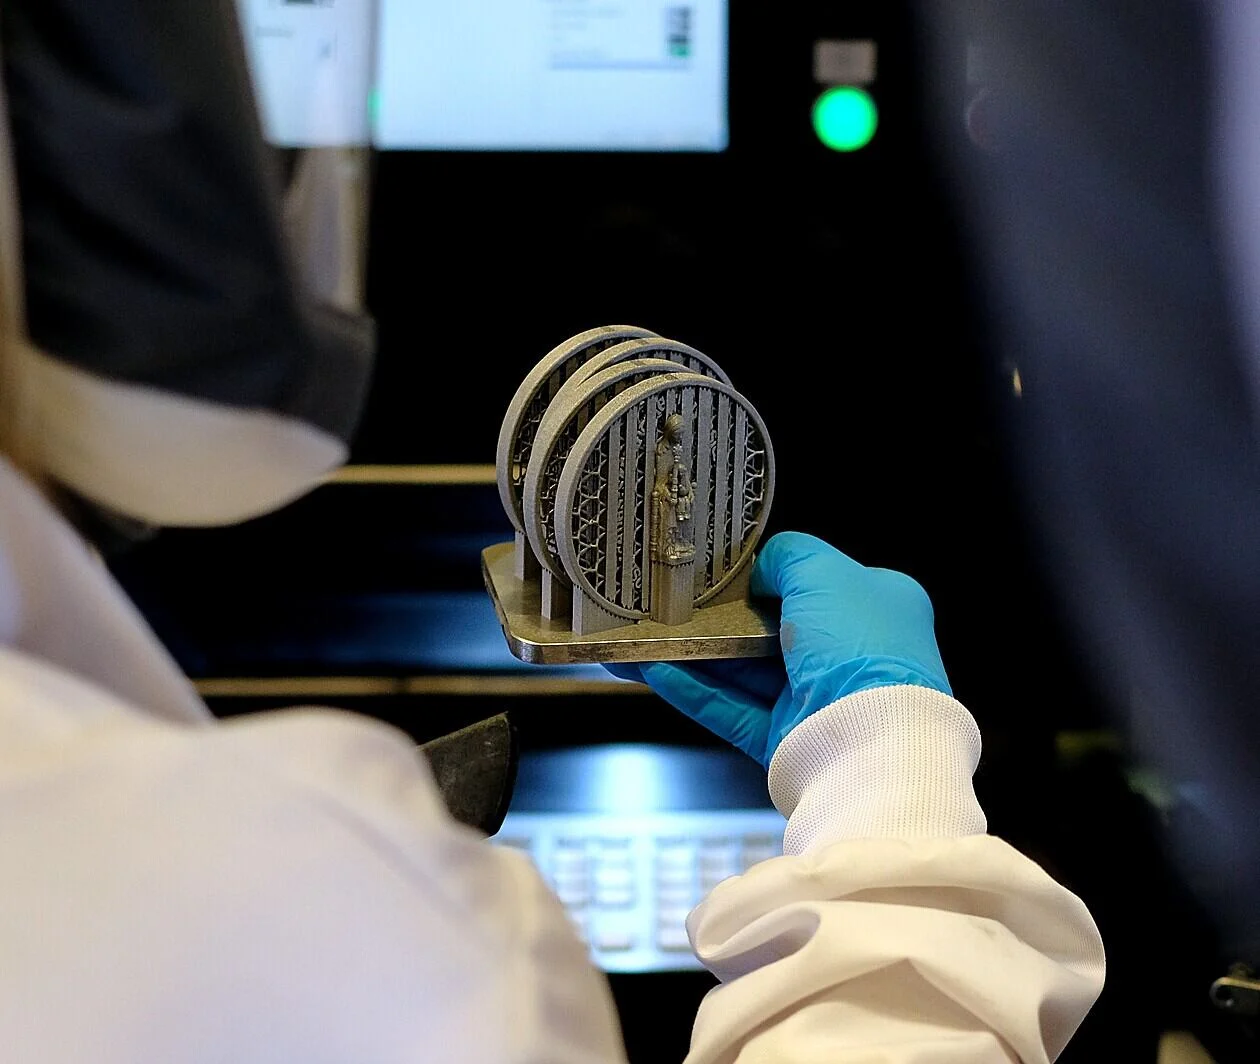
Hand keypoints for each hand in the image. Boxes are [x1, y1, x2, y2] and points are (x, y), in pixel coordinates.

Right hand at [606, 532, 951, 767]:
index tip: (718, 572)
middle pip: (769, 629)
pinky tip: (655, 672)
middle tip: (668, 605)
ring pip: (743, 671)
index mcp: (873, 609)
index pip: (811, 584)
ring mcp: (815, 700)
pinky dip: (693, 691)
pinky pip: (729, 710)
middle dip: (718, 619)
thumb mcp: (823, 572)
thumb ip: (785, 556)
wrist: (870, 741)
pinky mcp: (786, 740)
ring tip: (646, 638)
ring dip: (693, 654)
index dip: (765, 577)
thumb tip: (758, 569)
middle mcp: (848, 655)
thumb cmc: (860, 648)